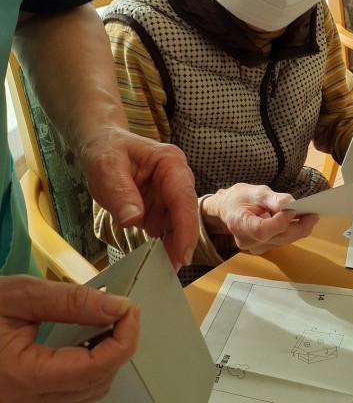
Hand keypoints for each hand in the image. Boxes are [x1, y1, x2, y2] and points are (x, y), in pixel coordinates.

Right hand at [0, 275, 139, 402]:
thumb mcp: (20, 296)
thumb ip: (71, 302)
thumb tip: (119, 306)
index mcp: (20, 377)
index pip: (93, 369)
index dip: (125, 339)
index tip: (133, 309)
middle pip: (95, 385)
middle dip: (119, 347)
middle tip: (122, 312)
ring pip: (86, 395)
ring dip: (105, 360)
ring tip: (104, 324)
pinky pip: (69, 397)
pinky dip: (86, 371)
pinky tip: (84, 344)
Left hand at [79, 127, 198, 269]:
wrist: (101, 145)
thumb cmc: (106, 149)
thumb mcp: (106, 167)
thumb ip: (121, 192)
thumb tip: (134, 219)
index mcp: (170, 163)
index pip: (183, 197)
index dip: (186, 227)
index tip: (183, 254)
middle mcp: (176, 179)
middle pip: (185, 214)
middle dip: (180, 243)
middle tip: (169, 271)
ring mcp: (168, 195)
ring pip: (176, 226)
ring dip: (170, 248)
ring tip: (160, 272)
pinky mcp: (159, 209)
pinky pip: (164, 231)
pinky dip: (160, 247)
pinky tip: (153, 263)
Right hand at [201, 184, 318, 254]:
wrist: (228, 208)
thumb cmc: (240, 198)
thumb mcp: (255, 191)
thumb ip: (273, 199)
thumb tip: (291, 204)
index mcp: (239, 223)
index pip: (262, 231)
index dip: (280, 222)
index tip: (292, 209)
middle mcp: (245, 240)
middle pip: (277, 239)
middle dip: (298, 227)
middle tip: (313, 215)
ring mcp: (253, 247)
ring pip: (282, 242)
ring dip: (298, 229)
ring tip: (309, 216)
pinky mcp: (261, 248)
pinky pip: (281, 242)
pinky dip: (291, 232)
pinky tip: (299, 221)